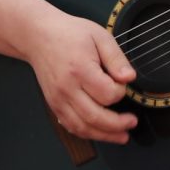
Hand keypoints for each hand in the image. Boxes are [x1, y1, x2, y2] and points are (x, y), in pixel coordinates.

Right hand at [24, 10, 139, 144]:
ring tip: (121, 135)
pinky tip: (100, 132)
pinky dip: (87, 133)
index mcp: (80, 69)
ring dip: (104, 135)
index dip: (121, 92)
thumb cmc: (69, 34)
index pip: (107, 94)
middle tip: (132, 122)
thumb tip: (130, 78)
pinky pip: (70, 126)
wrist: (38, 36)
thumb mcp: (99, 36)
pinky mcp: (54, 104)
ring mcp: (58, 99)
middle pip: (95, 117)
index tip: (122, 84)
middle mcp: (67, 88)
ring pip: (82, 127)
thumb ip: (116, 58)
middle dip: (118, 124)